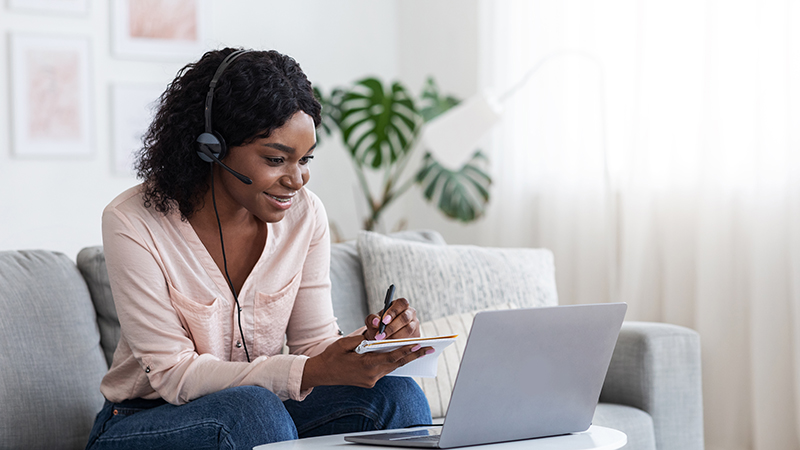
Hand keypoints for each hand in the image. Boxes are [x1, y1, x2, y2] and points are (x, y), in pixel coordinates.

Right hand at [300, 335, 430, 389]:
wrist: (321, 373)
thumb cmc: (332, 356)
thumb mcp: (345, 343)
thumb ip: (362, 339)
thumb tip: (378, 336)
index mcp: (365, 366)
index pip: (391, 357)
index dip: (406, 351)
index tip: (418, 345)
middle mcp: (371, 376)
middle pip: (396, 364)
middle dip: (413, 355)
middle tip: (429, 349)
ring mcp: (371, 380)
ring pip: (392, 367)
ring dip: (405, 358)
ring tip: (420, 350)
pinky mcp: (369, 382)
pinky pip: (385, 370)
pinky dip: (394, 362)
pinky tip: (402, 355)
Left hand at [364, 298, 420, 340]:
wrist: (382, 338)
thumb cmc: (378, 327)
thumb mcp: (372, 322)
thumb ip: (372, 319)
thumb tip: (376, 321)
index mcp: (400, 305)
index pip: (401, 303)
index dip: (393, 312)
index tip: (384, 321)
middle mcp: (409, 313)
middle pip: (405, 317)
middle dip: (392, 327)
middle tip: (381, 335)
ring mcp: (414, 324)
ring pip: (409, 329)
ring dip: (395, 336)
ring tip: (385, 342)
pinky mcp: (416, 336)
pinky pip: (411, 339)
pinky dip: (401, 343)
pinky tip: (392, 346)